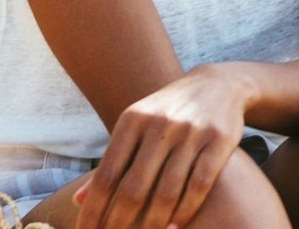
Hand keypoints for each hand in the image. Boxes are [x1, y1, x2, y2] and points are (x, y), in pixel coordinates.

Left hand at [74, 65, 251, 228]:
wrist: (218, 85)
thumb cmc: (167, 113)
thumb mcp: (136, 127)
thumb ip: (111, 161)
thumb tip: (79, 201)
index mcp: (132, 121)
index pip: (106, 175)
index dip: (94, 210)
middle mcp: (159, 124)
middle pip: (134, 188)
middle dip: (120, 223)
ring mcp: (191, 132)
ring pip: (167, 191)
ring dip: (153, 223)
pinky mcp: (219, 140)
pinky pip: (199, 184)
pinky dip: (185, 210)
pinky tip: (176, 226)